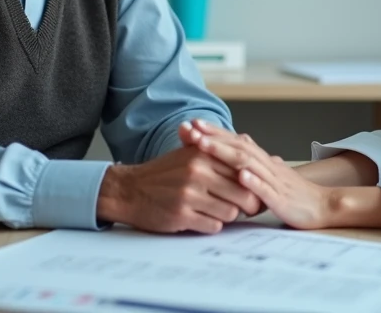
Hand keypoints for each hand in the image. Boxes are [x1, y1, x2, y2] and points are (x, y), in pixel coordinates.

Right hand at [96, 142, 262, 233]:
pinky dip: (211, 225)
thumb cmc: (162, 174)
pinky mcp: (182, 215)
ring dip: (226, 215)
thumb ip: (217, 156)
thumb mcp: (189, 154)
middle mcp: (198, 172)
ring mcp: (190, 195)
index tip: (252, 192)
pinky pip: (213, 226)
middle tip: (242, 208)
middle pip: (242, 195)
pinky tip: (201, 218)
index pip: (243, 172)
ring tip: (216, 211)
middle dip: (245, 205)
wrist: (129, 190)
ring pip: (230, 213)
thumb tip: (249, 167)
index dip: (251, 185)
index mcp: (203, 155)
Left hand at [184, 120, 331, 229]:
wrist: (323, 206)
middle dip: (213, 136)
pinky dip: (253, 181)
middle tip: (190, 129)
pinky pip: (267, 188)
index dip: (214, 132)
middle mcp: (267, 165)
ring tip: (204, 145)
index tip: (191, 125)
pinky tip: (239, 176)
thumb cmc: (295, 194)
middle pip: (238, 145)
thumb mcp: (271, 176)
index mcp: (263, 161)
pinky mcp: (281, 198)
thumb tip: (243, 145)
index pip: (236, 141)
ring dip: (225, 152)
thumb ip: (255, 163)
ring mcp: (274, 181)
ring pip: (248, 162)